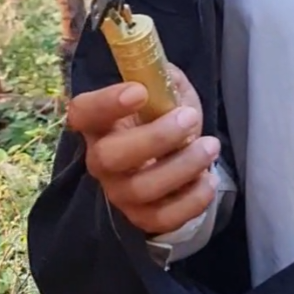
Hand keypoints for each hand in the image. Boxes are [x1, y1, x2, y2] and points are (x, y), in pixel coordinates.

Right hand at [66, 65, 220, 236]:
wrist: (175, 157)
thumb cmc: (165, 118)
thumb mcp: (166, 91)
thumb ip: (163, 79)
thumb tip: (164, 75)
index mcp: (100, 123)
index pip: (83, 112)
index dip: (106, 103)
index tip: (139, 91)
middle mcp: (101, 160)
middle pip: (108, 157)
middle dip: (155, 138)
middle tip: (190, 118)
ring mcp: (119, 192)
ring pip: (140, 189)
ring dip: (182, 166)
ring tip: (210, 146)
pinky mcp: (142, 218)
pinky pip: (161, 219)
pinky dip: (190, 201)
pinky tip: (207, 180)